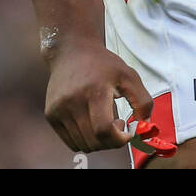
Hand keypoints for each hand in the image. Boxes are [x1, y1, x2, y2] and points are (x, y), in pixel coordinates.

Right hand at [43, 35, 152, 152]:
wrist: (72, 51)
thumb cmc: (103, 64)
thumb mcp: (129, 75)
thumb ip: (142, 101)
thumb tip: (144, 125)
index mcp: (94, 91)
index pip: (103, 130)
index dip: (118, 140)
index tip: (127, 133)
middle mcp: (73, 102)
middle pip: (94, 141)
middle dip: (111, 141)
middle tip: (118, 124)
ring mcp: (59, 110)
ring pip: (82, 144)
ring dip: (98, 141)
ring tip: (105, 122)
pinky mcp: (51, 115)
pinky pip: (71, 141)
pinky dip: (85, 140)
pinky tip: (92, 123)